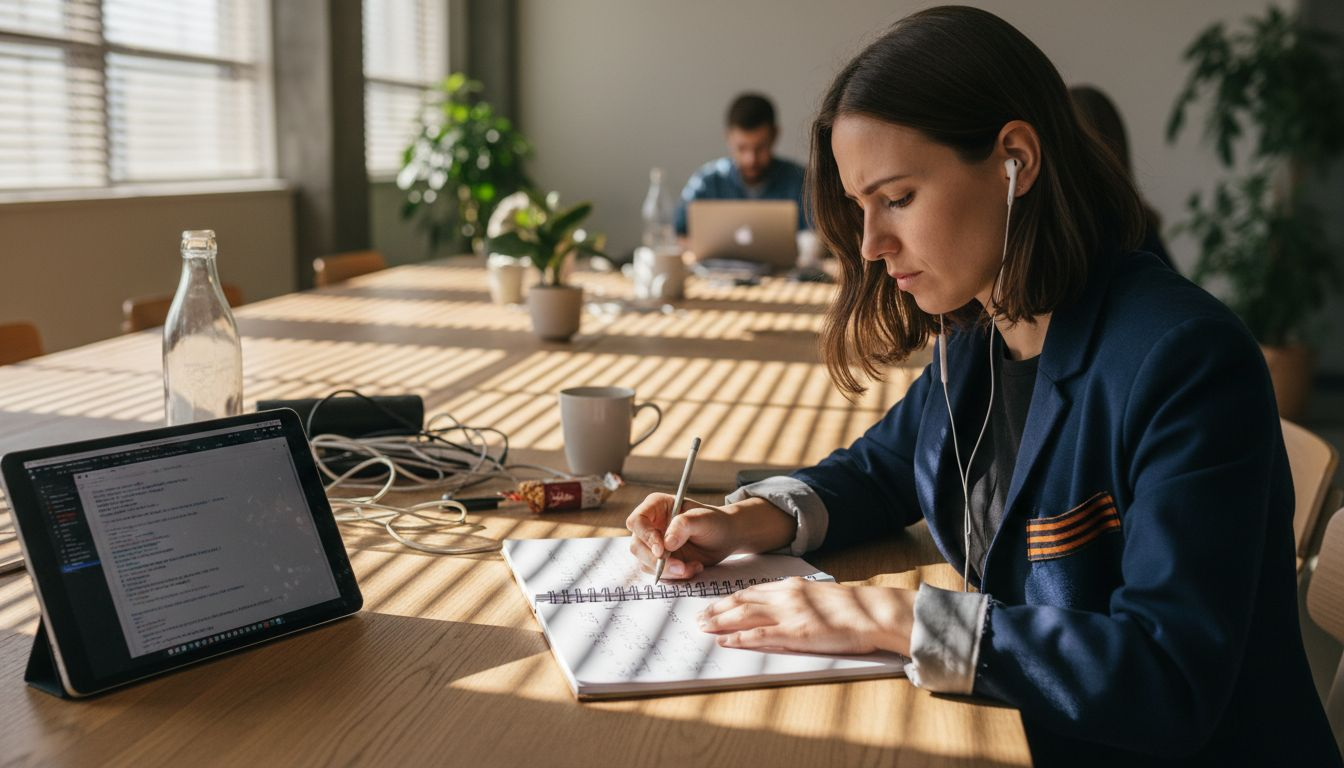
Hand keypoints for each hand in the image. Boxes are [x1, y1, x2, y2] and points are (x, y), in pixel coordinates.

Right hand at [625, 493, 736, 579]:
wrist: (724, 537)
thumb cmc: (713, 521)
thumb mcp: (703, 518)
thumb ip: (683, 525)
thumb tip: (667, 543)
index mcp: (656, 506)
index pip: (637, 521)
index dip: (645, 536)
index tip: (662, 551)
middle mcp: (650, 525)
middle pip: (637, 546)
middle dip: (657, 561)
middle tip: (680, 567)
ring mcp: (653, 545)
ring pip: (646, 563)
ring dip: (669, 571)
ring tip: (694, 566)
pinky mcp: (661, 561)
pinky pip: (659, 573)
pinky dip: (676, 576)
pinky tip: (694, 567)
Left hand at [697, 579, 915, 655]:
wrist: (872, 614)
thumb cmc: (852, 610)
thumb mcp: (819, 597)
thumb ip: (797, 600)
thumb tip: (780, 611)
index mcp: (792, 586)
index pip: (752, 591)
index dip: (730, 598)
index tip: (714, 604)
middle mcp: (786, 596)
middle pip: (742, 601)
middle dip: (717, 609)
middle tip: (699, 616)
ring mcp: (789, 613)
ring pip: (744, 615)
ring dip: (720, 621)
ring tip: (703, 626)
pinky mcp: (795, 632)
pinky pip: (760, 635)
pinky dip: (739, 638)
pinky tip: (725, 640)